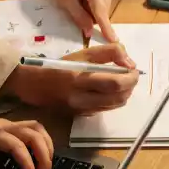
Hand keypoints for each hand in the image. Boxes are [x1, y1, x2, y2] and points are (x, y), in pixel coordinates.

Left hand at [0, 104, 53, 168]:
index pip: (18, 146)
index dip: (28, 164)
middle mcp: (4, 125)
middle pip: (34, 134)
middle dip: (44, 156)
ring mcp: (8, 122)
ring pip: (37, 128)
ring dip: (46, 146)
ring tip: (46, 166)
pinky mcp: (9, 124)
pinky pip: (32, 128)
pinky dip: (41, 140)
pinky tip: (41, 154)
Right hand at [3, 44, 138, 115]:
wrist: (35, 85)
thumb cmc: (59, 66)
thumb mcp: (83, 53)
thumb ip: (108, 53)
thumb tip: (129, 62)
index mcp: (80, 79)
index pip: (115, 83)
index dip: (130, 77)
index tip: (134, 69)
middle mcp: (82, 98)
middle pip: (118, 97)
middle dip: (131, 86)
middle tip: (131, 75)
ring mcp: (82, 109)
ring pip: (114, 105)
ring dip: (124, 94)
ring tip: (123, 82)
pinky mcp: (82, 116)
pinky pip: (105, 109)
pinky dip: (114, 100)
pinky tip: (110, 91)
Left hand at [41, 0, 118, 42]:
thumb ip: (78, 16)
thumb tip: (90, 33)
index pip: (100, 9)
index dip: (105, 26)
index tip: (113, 40)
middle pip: (103, 8)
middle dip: (92, 13)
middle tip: (78, 4)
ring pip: (106, 5)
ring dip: (95, 7)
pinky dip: (98, 1)